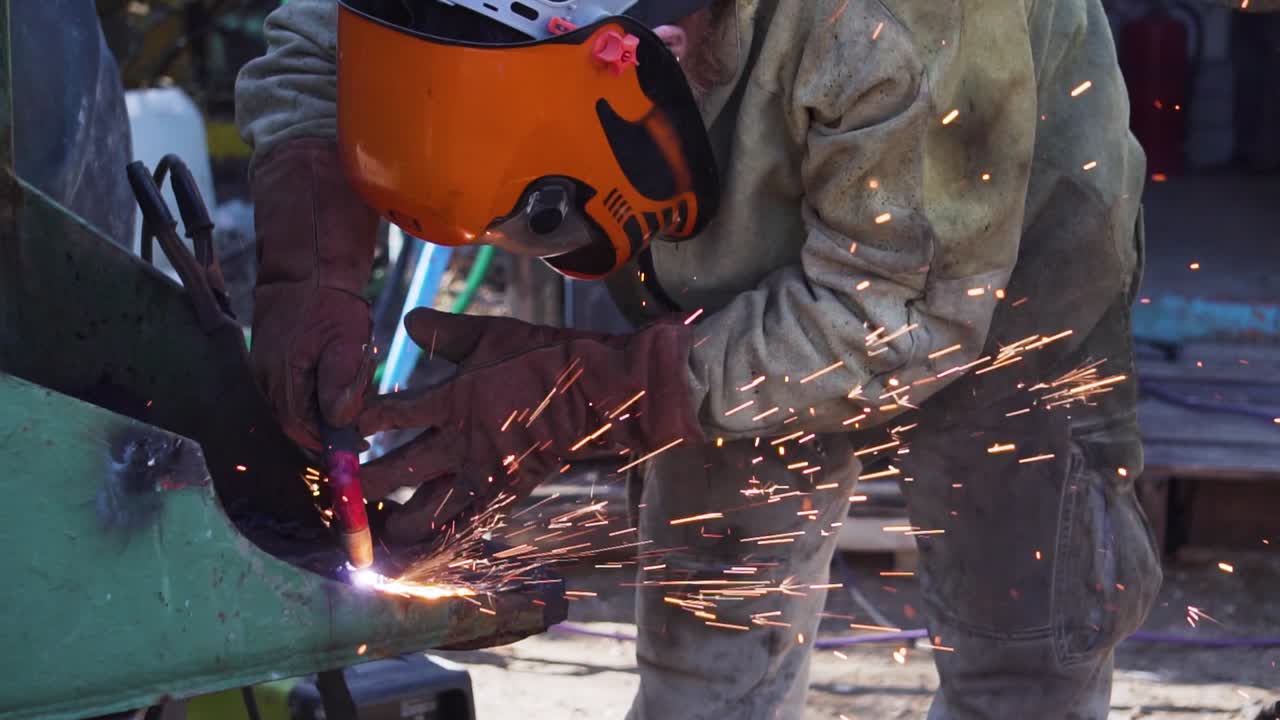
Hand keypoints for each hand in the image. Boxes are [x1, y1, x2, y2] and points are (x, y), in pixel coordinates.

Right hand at [248, 139, 378, 448]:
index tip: (359, 447)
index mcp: (283, 378)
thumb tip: (341, 422)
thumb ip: (342, 382)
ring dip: (322, 416)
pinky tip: (337, 392)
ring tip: (353, 406)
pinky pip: (290, 395)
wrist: (307, 270)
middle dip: (329, 432)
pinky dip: (314, 400)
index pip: (302, 430)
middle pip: (295, 426)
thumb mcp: (346, 340)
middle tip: (361, 433)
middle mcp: (265, 381)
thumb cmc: (330, 303)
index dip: (331, 444)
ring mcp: (263, 374)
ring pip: (293, 412)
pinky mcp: (268, 367)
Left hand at [356, 309, 704, 543]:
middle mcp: (462, 441)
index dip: (358, 424)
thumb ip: (446, 333)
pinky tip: (424, 550)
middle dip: (364, 486)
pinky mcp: (508, 491)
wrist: (599, 389)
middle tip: (340, 494)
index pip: (389, 414)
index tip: (336, 430)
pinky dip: (443, 539)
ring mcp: (485, 471)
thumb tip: (408, 319)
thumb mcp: (492, 335)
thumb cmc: (546, 356)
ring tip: (376, 532)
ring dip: (397, 523)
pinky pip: (468, 523)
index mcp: (453, 398)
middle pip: (397, 471)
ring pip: (427, 511)